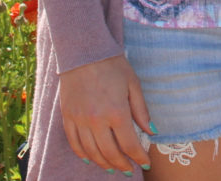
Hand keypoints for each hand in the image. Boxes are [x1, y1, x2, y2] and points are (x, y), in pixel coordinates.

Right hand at [59, 54, 152, 171]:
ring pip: (92, 152)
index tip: (145, 163)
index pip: (129, 145)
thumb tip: (152, 131)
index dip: (139, 158)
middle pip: (110, 153)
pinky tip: (90, 158)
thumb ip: (141, 110)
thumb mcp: (133, 84)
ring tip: (112, 167)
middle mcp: (97, 120)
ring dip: (103, 163)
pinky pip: (74, 143)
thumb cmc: (112, 65)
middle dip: (122, 165)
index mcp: (116, 112)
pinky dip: (83, 154)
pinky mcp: (67, 116)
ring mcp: (80, 120)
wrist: (83, 51)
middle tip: (129, 169)